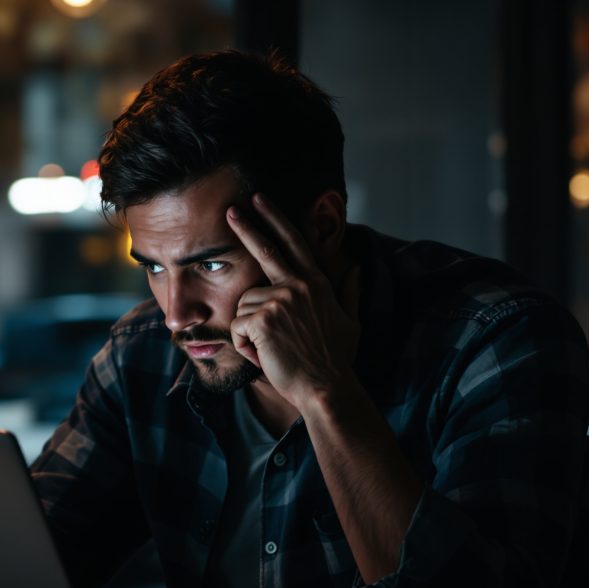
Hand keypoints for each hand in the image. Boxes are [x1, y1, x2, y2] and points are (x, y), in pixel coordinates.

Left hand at [225, 194, 358, 406]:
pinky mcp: (263, 318)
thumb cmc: (336, 360)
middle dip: (246, 227)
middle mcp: (299, 285)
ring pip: (244, 305)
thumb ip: (349, 291)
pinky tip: (265, 356)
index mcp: (316, 283)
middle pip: (265, 250)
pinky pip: (238, 326)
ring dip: (250, 331)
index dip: (275, 219)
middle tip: (230, 210)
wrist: (327, 387)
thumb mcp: (350, 321)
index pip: (294, 242)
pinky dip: (245, 346)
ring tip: (273, 349)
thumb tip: (358, 268)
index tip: (259, 200)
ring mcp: (280, 300)